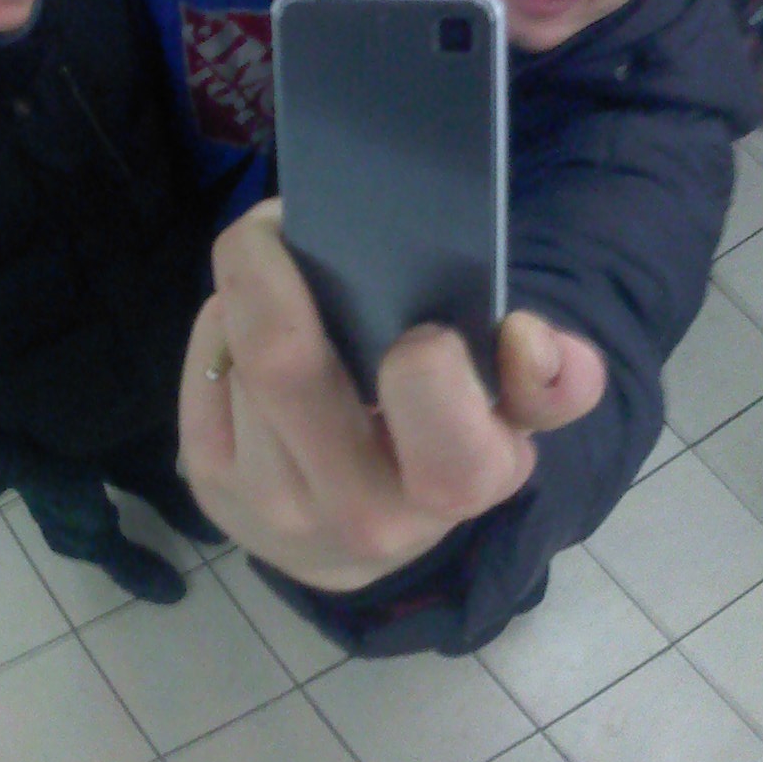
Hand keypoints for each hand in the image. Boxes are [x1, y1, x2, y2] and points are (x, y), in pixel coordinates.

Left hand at [180, 201, 606, 591]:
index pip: (450, 445)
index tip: (428, 329)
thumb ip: (554, 381)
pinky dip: (224, 325)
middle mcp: (362, 514)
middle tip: (285, 223)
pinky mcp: (213, 487)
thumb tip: (530, 338)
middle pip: (286, 364)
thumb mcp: (508, 421)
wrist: (355, 537)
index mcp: (457, 488)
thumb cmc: (440, 447)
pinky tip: (248, 329)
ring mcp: (274, 507)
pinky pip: (208, 363)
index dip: (434, 373)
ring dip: (248, 296)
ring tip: (277, 281)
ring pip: (239, 352)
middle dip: (273, 271)